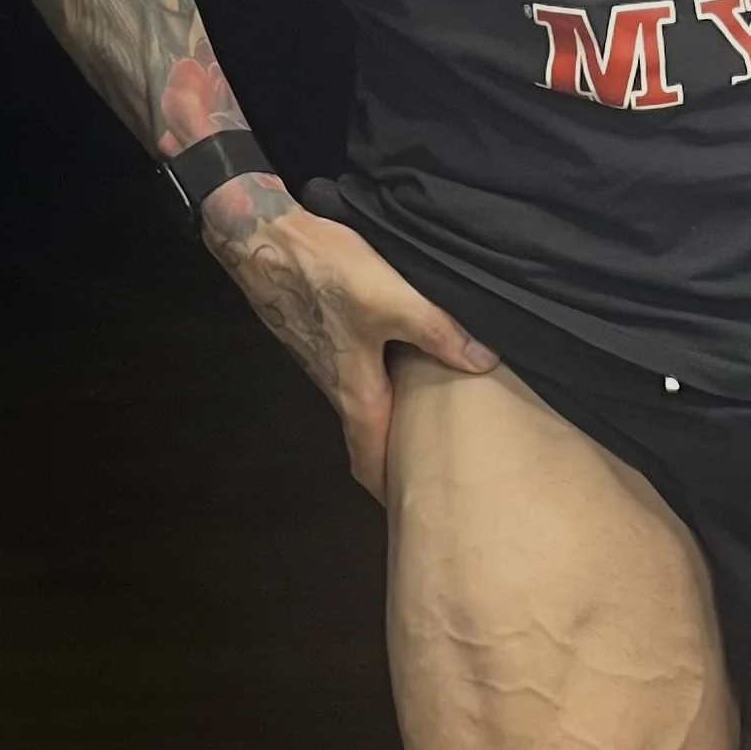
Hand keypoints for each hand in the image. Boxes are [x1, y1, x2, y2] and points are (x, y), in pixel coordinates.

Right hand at [200, 181, 497, 500]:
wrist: (267, 241)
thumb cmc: (326, 274)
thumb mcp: (392, 300)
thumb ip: (438, 331)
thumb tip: (483, 361)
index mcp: (355, 391)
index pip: (369, 457)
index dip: (386, 486)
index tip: (407, 508)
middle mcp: (337, 386)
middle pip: (367, 436)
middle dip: (392, 459)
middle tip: (428, 473)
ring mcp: (327, 363)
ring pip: (361, 406)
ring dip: (385, 423)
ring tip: (422, 430)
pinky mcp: (323, 339)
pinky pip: (355, 379)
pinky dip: (377, 390)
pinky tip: (398, 374)